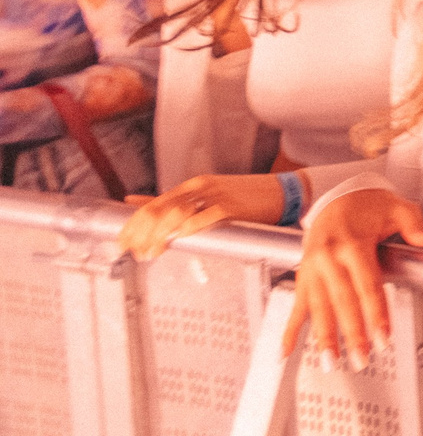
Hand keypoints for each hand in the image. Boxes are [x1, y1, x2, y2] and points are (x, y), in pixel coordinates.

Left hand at [116, 174, 286, 260]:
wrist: (283, 192)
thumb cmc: (245, 198)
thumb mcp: (207, 195)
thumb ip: (174, 201)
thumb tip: (135, 202)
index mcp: (192, 186)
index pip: (151, 205)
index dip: (132, 225)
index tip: (122, 244)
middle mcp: (200, 188)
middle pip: (158, 209)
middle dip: (140, 234)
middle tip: (133, 253)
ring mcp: (216, 195)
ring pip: (176, 213)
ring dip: (159, 236)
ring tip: (152, 253)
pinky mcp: (232, 206)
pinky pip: (205, 216)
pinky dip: (188, 228)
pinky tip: (179, 240)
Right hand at [284, 188, 422, 370]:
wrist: (336, 195)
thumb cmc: (369, 204)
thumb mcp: (397, 207)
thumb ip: (415, 224)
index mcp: (352, 243)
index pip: (367, 285)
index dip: (376, 313)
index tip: (384, 337)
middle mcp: (328, 258)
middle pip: (342, 302)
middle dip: (352, 333)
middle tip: (362, 359)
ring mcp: (312, 268)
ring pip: (317, 308)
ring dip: (323, 338)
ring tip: (330, 363)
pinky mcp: (303, 275)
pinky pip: (296, 305)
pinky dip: (289, 330)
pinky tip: (286, 352)